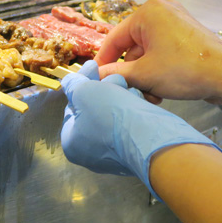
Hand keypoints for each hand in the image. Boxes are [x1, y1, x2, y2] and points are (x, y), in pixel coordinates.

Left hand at [61, 61, 221, 196]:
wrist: (151, 138)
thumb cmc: (112, 117)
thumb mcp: (84, 92)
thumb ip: (73, 84)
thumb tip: (70, 81)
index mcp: (72, 144)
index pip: (73, 107)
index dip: (84, 84)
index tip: (94, 69)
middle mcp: (91, 153)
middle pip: (94, 109)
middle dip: (105, 89)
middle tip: (115, 79)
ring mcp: (115, 153)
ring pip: (114, 114)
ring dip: (121, 95)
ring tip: (129, 90)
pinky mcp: (136, 149)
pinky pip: (131, 123)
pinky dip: (134, 109)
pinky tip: (138, 101)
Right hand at [94, 0, 221, 103]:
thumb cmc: (185, 70)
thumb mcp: (144, 74)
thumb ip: (115, 74)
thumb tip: (97, 77)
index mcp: (148, 12)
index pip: (114, 38)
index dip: (103, 61)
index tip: (96, 78)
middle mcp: (162, 10)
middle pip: (132, 46)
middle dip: (131, 73)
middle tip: (130, 92)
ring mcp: (176, 21)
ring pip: (147, 51)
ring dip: (145, 75)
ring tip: (151, 94)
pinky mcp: (187, 34)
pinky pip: (162, 50)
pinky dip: (158, 69)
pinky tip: (161, 89)